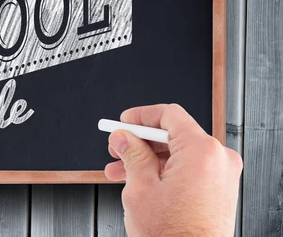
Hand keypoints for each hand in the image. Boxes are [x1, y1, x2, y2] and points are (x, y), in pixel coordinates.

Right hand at [105, 104, 241, 236]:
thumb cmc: (173, 235)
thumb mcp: (140, 187)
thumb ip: (131, 153)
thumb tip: (123, 137)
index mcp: (201, 151)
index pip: (169, 115)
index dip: (141, 116)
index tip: (124, 122)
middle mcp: (218, 159)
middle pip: (173, 135)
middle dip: (140, 142)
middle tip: (117, 148)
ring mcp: (222, 176)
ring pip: (178, 153)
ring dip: (148, 159)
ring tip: (121, 171)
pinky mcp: (219, 191)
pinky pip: (189, 169)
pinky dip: (165, 171)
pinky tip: (141, 180)